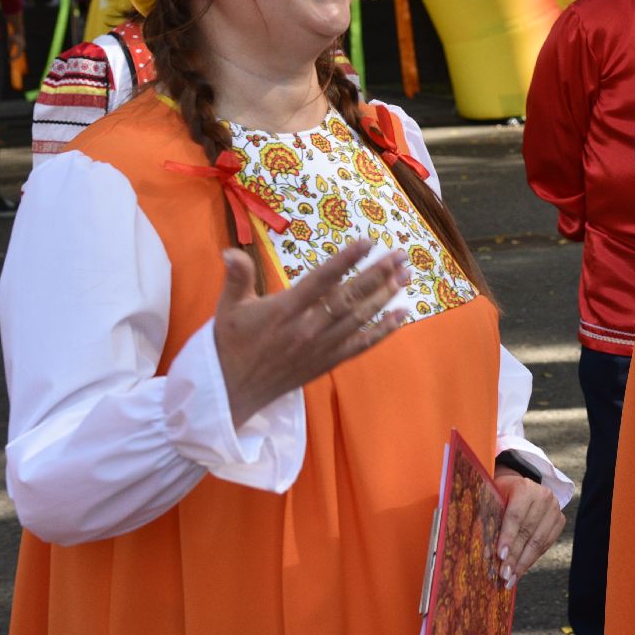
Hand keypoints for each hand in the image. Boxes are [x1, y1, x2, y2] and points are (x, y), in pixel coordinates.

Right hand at [214, 239, 410, 426]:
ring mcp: (321, 347)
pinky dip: (384, 330)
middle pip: (349, 297)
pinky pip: (361, 344)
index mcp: (285, 310)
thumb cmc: (231, 343)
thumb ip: (237, 277)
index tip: (369, 242)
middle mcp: (308, 328)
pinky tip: (402, 314)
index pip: (321, 280)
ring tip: (406, 275)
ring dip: (385, 296)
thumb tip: (229, 252)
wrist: (232, 392)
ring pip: (360, 318)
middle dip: (377, 274)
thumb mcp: (228, 307)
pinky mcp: (328, 362)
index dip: (346, 260)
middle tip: (400, 255)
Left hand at [492, 469, 563, 588]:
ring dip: (524, 563)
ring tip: (511, 578)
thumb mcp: (491, 501)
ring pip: (539, 541)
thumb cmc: (501, 495)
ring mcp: (554, 508)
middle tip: (504, 575)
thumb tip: (486, 554)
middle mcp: (543, 496)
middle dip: (514, 556)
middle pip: (527, 532)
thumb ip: (489, 522)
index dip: (508, 537)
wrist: (521, 488)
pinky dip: (533, 559)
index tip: (500, 556)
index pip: (515, 516)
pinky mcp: (559, 520)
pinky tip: (522, 570)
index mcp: (524, 488)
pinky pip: (546, 544)